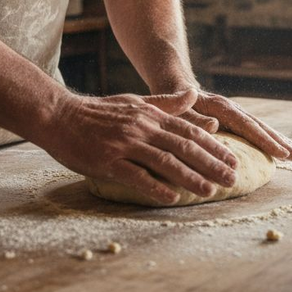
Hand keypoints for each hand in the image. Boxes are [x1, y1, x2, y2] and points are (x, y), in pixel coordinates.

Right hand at [34, 88, 239, 204]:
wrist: (58, 115)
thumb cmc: (97, 112)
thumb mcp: (135, 102)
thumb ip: (166, 102)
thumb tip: (194, 94)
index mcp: (150, 115)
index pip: (189, 131)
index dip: (213, 146)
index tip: (233, 160)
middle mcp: (141, 128)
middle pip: (183, 146)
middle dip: (211, 163)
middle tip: (232, 178)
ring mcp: (124, 144)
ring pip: (164, 160)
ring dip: (190, 176)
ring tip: (210, 190)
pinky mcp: (107, 160)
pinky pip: (135, 175)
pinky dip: (154, 186)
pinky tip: (171, 197)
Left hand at [166, 88, 291, 161]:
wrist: (173, 83)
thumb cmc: (172, 99)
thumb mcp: (177, 108)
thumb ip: (193, 117)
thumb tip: (214, 126)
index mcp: (220, 107)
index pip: (246, 125)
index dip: (264, 140)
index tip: (282, 153)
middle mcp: (231, 108)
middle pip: (259, 125)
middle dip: (280, 141)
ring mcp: (233, 113)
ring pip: (259, 127)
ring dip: (278, 140)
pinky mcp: (231, 119)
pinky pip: (252, 130)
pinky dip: (267, 139)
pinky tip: (278, 150)